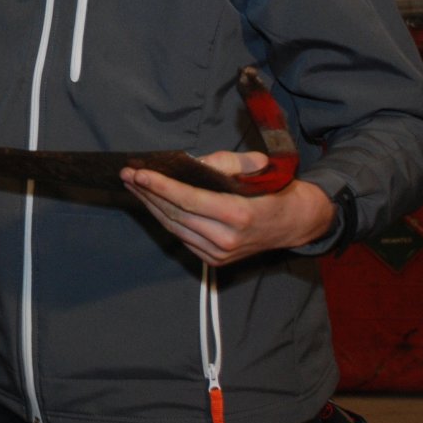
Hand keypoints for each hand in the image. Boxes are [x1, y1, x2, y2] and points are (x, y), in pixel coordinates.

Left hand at [121, 151, 335, 266]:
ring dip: (151, 205)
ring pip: (174, 227)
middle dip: (148, 192)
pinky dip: (164, 218)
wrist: (295, 223)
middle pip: (175, 214)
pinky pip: (182, 236)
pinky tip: (152, 202)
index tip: (139, 173)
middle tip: (128, 174)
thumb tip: (189, 162)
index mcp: (238, 215)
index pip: (188, 200)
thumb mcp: (256, 168)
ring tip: (133, 185)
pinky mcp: (214, 261)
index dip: (160, 186)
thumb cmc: (274, 190)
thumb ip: (223, 162)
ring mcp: (220, 254)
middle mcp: (227, 239)